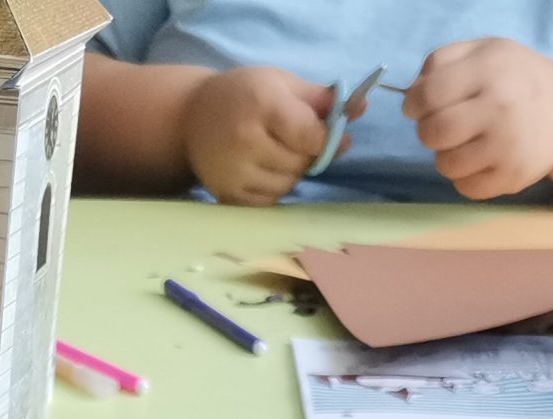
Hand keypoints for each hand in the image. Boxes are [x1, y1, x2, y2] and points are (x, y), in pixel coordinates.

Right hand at [180, 66, 339, 205]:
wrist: (191, 117)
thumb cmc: (243, 94)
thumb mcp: (280, 83)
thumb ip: (319, 99)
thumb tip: (361, 109)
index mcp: (263, 106)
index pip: (310, 136)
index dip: (328, 139)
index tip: (333, 135)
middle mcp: (246, 141)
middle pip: (300, 162)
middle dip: (307, 154)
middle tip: (297, 142)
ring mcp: (234, 171)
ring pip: (286, 185)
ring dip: (292, 173)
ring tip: (278, 155)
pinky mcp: (226, 194)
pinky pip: (268, 201)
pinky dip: (274, 189)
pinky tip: (264, 171)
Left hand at [405, 38, 552, 199]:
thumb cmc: (515, 78)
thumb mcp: (483, 51)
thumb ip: (441, 62)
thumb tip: (411, 96)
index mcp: (489, 70)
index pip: (429, 95)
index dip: (414, 104)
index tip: (417, 107)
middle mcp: (500, 107)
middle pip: (432, 133)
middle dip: (428, 132)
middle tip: (443, 127)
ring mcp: (508, 145)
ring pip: (445, 165)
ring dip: (447, 156)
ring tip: (468, 142)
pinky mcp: (514, 176)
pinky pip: (465, 188)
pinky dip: (466, 177)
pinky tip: (482, 160)